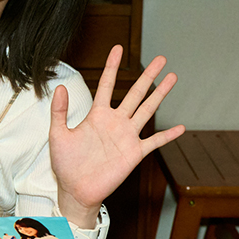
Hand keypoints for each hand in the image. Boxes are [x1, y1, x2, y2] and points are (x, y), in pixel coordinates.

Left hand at [48, 46, 184, 224]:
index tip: (118, 48)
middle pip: (136, 93)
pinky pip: (154, 142)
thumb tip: (60, 87)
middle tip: (161, 59)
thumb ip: (59, 111)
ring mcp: (126, 137)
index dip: (113, 67)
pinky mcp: (134, 153)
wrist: (76, 190)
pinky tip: (181, 128)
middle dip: (149, 75)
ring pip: (147, 110)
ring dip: (160, 94)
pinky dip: (167, 136)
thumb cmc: (66, 164)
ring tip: (173, 78)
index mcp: (97, 115)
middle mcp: (115, 122)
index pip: (107, 85)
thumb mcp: (58, 135)